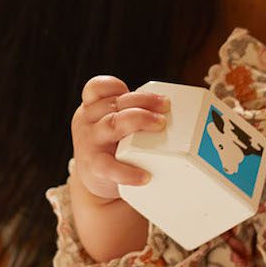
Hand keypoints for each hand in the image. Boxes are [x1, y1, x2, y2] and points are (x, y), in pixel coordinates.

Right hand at [71, 75, 168, 200]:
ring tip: (161, 126)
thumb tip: (177, 108)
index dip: (118, 86)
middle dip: (143, 102)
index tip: (144, 92)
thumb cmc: (112, 145)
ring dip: (139, 120)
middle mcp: (88, 121)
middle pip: (114, 103)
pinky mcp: (95, 166)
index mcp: (93, 107)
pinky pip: (110, 167)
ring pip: (112, 124)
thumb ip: (134, 113)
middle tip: (166, 106)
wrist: (94, 180)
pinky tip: (145, 176)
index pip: (99, 87)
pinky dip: (128, 172)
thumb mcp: (116, 124)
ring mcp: (90, 143)